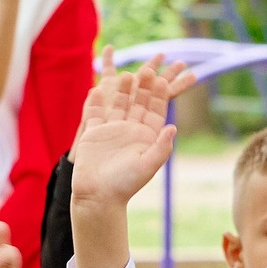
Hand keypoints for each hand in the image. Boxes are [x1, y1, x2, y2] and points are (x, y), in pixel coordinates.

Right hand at [69, 61, 194, 208]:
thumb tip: (173, 127)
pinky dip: (96, 102)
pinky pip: (94, 114)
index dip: (159, 97)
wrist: (97, 196)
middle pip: (138, 104)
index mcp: (146, 138)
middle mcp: (130, 131)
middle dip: (143, 88)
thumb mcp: (147, 165)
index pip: (155, 112)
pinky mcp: (94, 134)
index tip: (162, 81)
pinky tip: (97, 90)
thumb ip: (161, 147)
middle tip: (147, 70)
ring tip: (126, 75)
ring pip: (118, 105)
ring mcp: (111, 131)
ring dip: (123, 90)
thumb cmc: (125, 184)